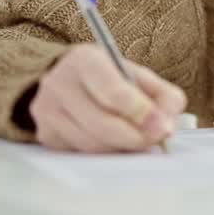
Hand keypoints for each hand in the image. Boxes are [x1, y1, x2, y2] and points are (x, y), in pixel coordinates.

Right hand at [29, 44, 186, 152]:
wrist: (67, 78)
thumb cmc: (109, 78)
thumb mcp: (138, 75)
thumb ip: (162, 95)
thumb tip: (167, 125)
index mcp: (85, 60)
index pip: (113, 91)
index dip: (141, 113)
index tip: (162, 127)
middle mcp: (59, 83)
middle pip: (102, 124)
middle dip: (136, 137)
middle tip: (156, 139)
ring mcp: (48, 111)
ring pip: (92, 144)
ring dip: (122, 148)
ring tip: (137, 139)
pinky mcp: (45, 135)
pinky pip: (81, 154)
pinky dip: (105, 152)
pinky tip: (114, 141)